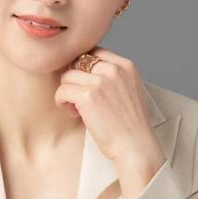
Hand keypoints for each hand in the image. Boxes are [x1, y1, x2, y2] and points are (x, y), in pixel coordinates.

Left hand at [55, 45, 161, 162]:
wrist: (135, 146)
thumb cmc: (130, 124)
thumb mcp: (129, 90)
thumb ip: (112, 76)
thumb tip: (82, 69)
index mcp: (125, 65)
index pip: (94, 51)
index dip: (83, 67)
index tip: (82, 83)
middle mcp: (114, 69)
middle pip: (78, 62)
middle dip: (74, 79)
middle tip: (77, 98)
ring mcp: (101, 81)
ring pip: (67, 76)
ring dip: (67, 92)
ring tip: (75, 108)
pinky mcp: (88, 96)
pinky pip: (62, 91)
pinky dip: (62, 101)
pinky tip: (71, 112)